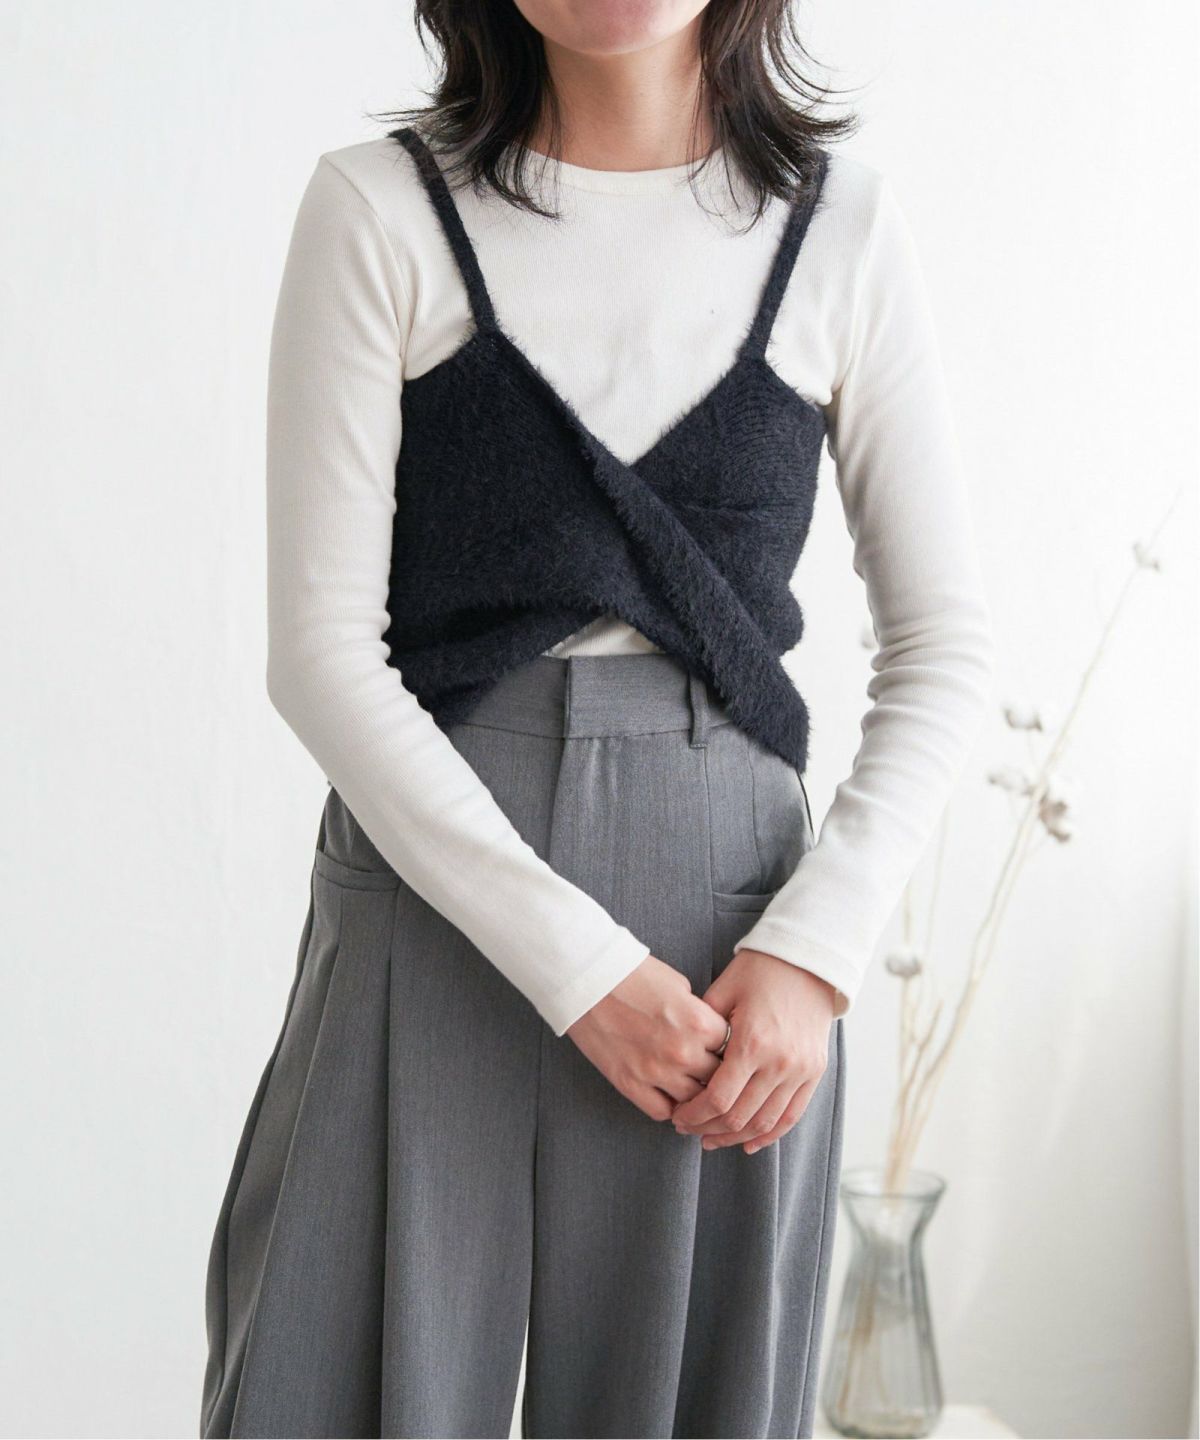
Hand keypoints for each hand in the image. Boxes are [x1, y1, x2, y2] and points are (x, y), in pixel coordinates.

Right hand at [566, 954, 731, 1121]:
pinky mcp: (629, 1084)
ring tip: (695, 1091)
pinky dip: (670, 1108)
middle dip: (718, 1076)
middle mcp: (682, 1052)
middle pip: (718, 1079)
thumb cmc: (632, 974)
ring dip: (697, 1097)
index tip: (727, 1051)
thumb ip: (699, 1013)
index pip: (733, 1050)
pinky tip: (670, 1097)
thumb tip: (709, 1032)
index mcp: (699, 1022)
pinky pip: (662, 1111)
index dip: (732, 1050)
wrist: (587, 978)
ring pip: (694, 1102)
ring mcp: (655, 1072)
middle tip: (715, 1074)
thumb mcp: (679, 984)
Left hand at [670, 948, 835, 1153]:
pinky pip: (791, 1116)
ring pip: (765, 1123)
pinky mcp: (815, 1071)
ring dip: (735, 1138)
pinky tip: (748, 1143)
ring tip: (712, 1139)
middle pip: (738, 1117)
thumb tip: (682, 1062)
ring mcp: (800, 1070)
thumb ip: (703, 1029)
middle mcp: (779, 1062)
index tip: (678, 1117)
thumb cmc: (759, 971)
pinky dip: (770, 1135)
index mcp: (751, 1042)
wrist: (808, 961)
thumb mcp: (723, 991)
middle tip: (688, 1130)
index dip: (694, 1115)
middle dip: (708, 1129)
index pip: (718, 1099)